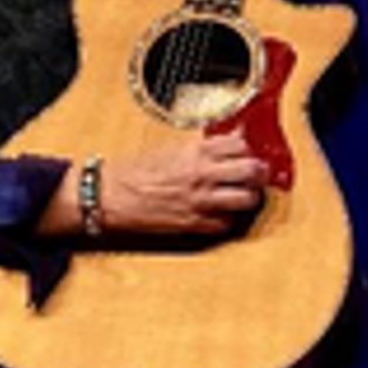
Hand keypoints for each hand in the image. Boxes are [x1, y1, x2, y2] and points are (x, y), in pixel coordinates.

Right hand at [101, 129, 269, 237]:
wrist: (108, 195)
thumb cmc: (131, 172)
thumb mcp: (168, 149)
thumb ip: (198, 148)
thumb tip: (224, 144)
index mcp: (194, 151)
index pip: (240, 144)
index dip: (247, 149)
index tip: (247, 153)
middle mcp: (201, 175)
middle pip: (252, 170)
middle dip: (259, 173)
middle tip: (257, 175)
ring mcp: (199, 201)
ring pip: (247, 199)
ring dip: (249, 198)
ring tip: (244, 196)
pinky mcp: (193, 224)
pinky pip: (226, 223)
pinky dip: (227, 219)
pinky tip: (220, 213)